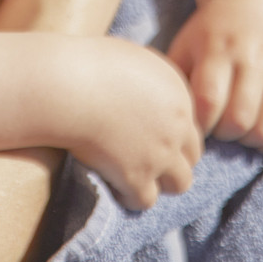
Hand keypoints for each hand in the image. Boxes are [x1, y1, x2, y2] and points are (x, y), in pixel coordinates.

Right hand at [64, 36, 201, 210]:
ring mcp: (160, 155)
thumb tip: (144, 92)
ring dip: (160, 182)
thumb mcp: (133, 60)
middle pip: (192, 156)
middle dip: (173, 160)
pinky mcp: (138, 178)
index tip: (151, 137)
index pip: (190, 126)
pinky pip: (145, 200)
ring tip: (134, 177)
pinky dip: (130, 196)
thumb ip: (150, 83)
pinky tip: (113, 184)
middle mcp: (177, 126)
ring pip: (180, 183)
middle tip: (146, 160)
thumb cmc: (90, 64)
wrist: (70, 86)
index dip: (172, 135)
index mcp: (178, 95)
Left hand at [168, 0, 262, 150]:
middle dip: (223, 134)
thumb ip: (176, 79)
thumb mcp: (186, 43)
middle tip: (216, 127)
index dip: (200, 123)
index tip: (195, 123)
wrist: (255, 2)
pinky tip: (255, 131)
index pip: (209, 100)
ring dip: (246, 141)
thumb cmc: (210, 32)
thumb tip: (167, 120)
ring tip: (235, 129)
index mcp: (220, 48)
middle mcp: (254, 59)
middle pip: (239, 119)